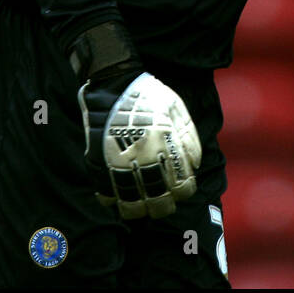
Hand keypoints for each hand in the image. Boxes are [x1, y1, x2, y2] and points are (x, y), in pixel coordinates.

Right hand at [71, 22, 201, 218]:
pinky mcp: (98, 162)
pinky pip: (105, 192)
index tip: (184, 189)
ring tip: (143, 208)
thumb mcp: (177, 110)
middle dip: (164, 207)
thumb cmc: (149, 95)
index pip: (181, 186)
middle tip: (165, 205)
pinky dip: (113, 201)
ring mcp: (118, 163)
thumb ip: (189, 139)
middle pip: (158, 200)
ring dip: (140, 210)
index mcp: (164, 146)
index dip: (185, 192)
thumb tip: (195, 166)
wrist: (111, 82)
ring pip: (131, 202)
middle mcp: (142, 158)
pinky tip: (120, 200)